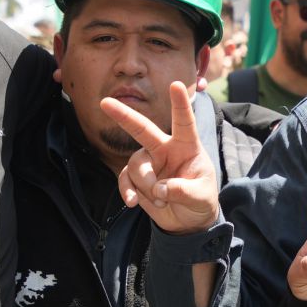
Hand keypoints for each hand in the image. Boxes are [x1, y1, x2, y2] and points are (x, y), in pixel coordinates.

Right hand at [99, 80, 220, 234]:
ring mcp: (149, 163)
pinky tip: (133, 202)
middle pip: (143, 129)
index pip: (183, 122)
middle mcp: (165, 149)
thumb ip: (183, 190)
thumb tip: (159, 188)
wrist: (189, 221)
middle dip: (125, 116)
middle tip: (105, 103)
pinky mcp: (137, 179)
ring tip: (160, 199)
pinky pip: (125, 179)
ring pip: (136, 164)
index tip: (176, 84)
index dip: (180, 104)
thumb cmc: (200, 200)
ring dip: (145, 184)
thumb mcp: (201, 197)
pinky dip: (127, 191)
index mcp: (186, 146)